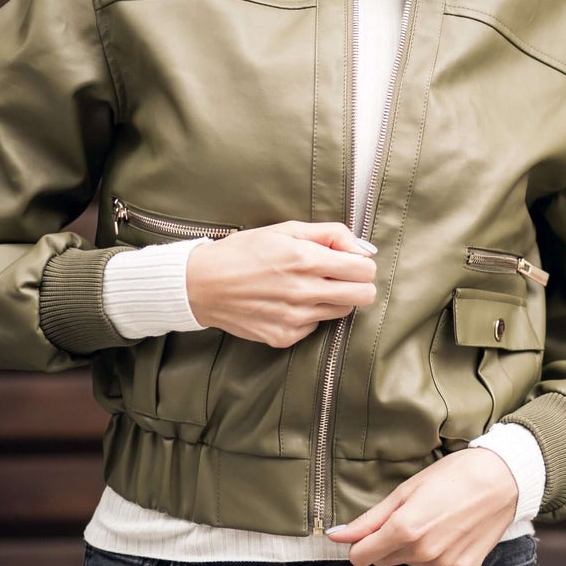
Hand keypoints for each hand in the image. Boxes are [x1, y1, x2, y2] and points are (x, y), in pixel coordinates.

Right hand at [185, 220, 376, 347]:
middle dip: (358, 284)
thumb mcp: (286, 229)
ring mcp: (294, 318)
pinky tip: (288, 302)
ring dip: (334, 299)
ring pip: (342, 312)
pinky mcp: (284, 337)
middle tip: (340, 277)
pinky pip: (316, 326)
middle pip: (364, 296)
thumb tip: (364, 249)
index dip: (362, 264)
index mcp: (305, 259)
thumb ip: (331, 234)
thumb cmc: (244, 252)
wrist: (201, 284)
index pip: (365, 270)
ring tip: (309, 287)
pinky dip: (310, 314)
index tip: (350, 261)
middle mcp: (303, 291)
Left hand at [323, 447, 521, 565]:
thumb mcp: (406, 491)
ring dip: (415, 548)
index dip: (362, 542)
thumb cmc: (453, 475)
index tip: (372, 530)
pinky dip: (436, 556)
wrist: (503, 479)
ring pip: (410, 564)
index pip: (361, 556)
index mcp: (404, 530)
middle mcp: (423, 553)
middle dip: (390, 542)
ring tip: (438, 520)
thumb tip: (335, 536)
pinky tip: (452, 533)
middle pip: (385, 560)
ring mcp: (444, 565)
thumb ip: (369, 520)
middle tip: (414, 514)